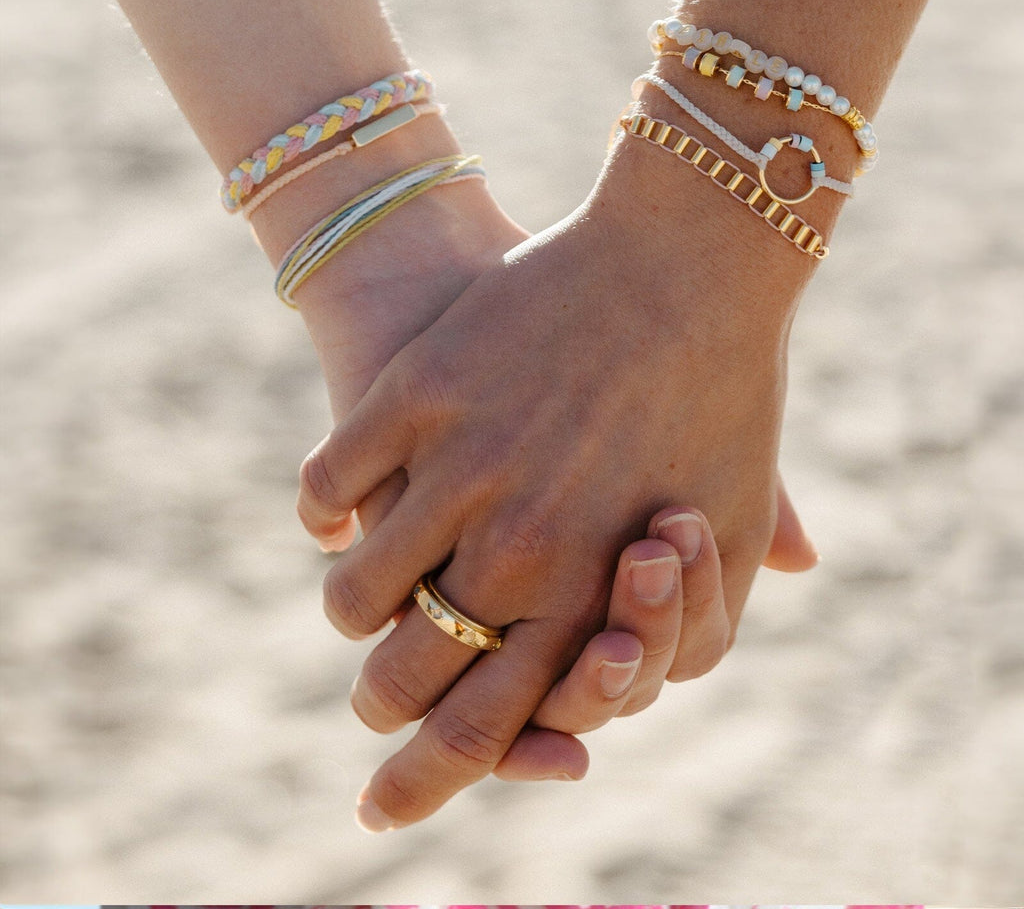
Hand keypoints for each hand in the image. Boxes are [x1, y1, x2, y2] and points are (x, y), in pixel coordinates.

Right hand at [296, 131, 818, 825]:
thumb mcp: (735, 534)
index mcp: (593, 598)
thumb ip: (688, 637)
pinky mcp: (416, 393)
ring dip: (355, 608)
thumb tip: (604, 718)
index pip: (487, 734)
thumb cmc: (721, 402)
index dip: (424, 784)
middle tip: (376, 697)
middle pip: (399, 681)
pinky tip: (349, 508)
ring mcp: (458, 468)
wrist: (687, 260)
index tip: (378, 806)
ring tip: (366, 594)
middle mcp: (517, 551)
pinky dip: (330, 511)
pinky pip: (328, 489)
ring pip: (353, 596)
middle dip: (381, 707)